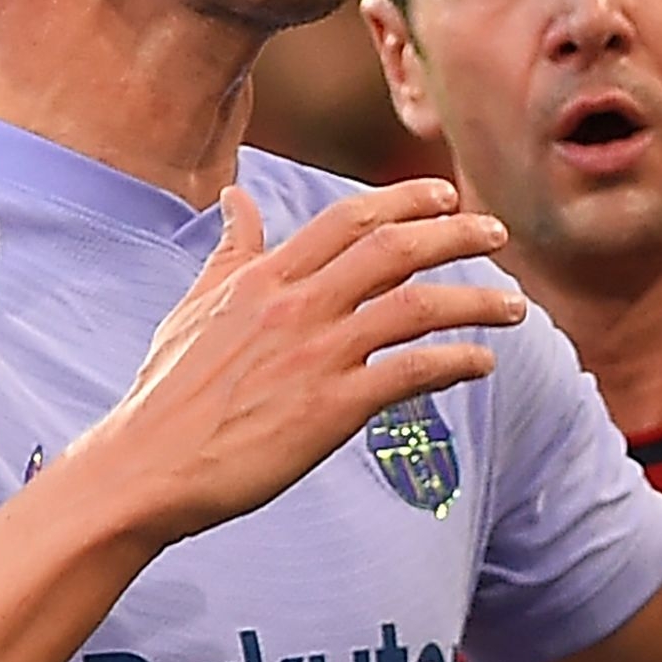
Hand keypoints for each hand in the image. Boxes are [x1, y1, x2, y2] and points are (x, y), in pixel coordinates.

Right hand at [76, 179, 525, 546]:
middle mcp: (294, 307)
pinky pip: (412, 373)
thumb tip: (238, 198)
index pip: (347, 219)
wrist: (148, 465)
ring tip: (513, 305)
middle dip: (456, 234)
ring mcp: (315, 356)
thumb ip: (230, 253)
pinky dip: (456, 362)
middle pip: (394, 250)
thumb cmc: (166, 392)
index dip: (405, 200)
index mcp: (262, 280)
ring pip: (417, 307)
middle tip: (496, 233)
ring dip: (476, 301)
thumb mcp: (194, 308)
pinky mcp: (331, 410)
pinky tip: (481, 364)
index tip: (445, 195)